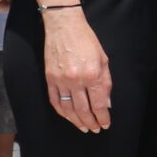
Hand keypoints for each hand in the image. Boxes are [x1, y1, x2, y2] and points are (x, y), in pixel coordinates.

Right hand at [42, 9, 112, 132]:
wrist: (64, 26)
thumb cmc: (87, 40)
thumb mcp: (104, 59)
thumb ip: (106, 83)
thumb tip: (107, 103)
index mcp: (92, 74)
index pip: (98, 104)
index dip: (103, 117)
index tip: (105, 124)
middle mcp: (76, 80)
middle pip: (83, 110)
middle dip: (91, 122)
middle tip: (95, 129)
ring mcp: (60, 80)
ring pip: (68, 109)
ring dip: (76, 121)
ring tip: (83, 127)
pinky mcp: (49, 78)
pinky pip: (55, 101)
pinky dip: (62, 112)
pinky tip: (68, 117)